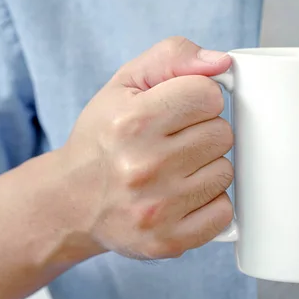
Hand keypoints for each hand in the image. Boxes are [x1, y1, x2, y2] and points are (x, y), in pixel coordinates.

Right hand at [58, 37, 233, 260]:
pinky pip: (224, 212)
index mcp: (133, 122)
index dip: (198, 99)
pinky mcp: (168, 241)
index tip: (179, 110)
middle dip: (203, 133)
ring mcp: (157, 209)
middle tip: (174, 142)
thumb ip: (173, 58)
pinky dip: (209, 203)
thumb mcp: (126, 83)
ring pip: (226, 172)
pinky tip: (182, 197)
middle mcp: (144, 167)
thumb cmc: (105, 136)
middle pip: (222, 134)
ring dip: (207, 168)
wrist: (72, 200)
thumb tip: (222, 62)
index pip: (209, 95)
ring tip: (175, 170)